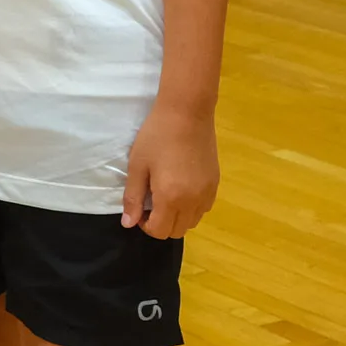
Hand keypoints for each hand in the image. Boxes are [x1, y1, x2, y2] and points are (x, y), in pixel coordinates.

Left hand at [121, 102, 218, 238]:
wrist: (187, 113)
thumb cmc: (156, 137)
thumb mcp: (137, 166)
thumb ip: (133, 197)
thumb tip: (128, 224)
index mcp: (171, 198)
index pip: (160, 231)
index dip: (145, 226)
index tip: (139, 209)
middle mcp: (193, 201)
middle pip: (177, 231)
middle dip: (161, 224)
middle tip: (151, 203)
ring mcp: (208, 193)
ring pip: (193, 222)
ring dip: (177, 218)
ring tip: (166, 196)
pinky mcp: (216, 184)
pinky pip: (204, 209)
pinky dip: (192, 208)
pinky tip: (181, 189)